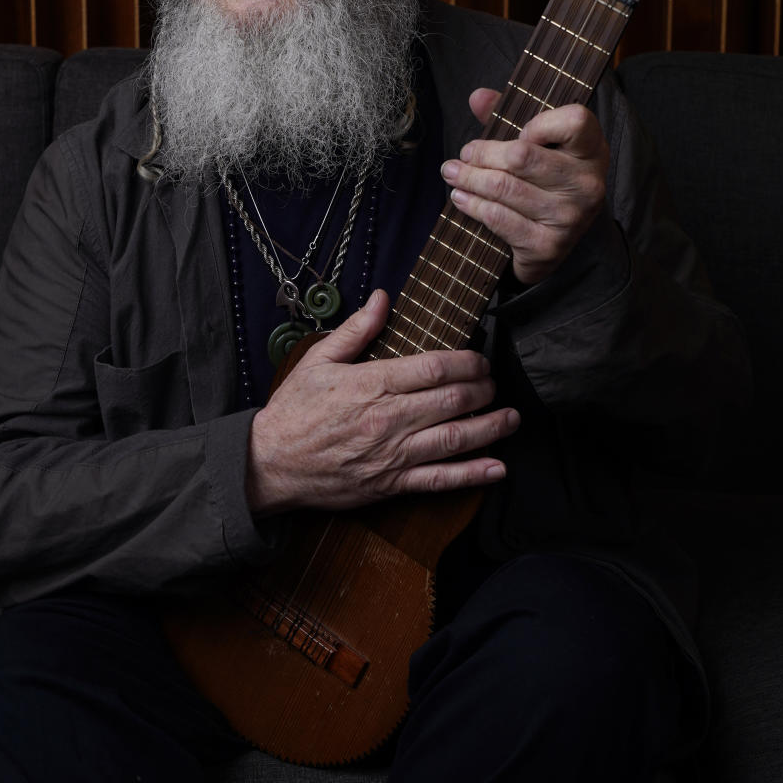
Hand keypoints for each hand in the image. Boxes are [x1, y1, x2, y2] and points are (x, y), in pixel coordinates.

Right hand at [246, 291, 517, 515]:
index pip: (433, 369)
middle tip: (495, 383)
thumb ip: (356, 330)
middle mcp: (388, 419)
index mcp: (372, 384)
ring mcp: (392, 454)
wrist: (270, 462)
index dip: (465, 362)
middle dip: (483, 390)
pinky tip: (498, 468)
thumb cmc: (294, 411)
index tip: (480, 359)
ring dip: (490, 427)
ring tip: (512, 417)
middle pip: (451, 401)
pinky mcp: (391, 483)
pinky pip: (439, 480)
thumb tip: (383, 299)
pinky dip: (472, 475)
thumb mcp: (318, 360)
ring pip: (454, 439)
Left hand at [441, 93, 608, 285]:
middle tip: (463, 155)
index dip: (542, 124)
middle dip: (483, 154)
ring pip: (505, 187)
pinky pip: (500, 218)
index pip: (576, 122)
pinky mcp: (548, 245)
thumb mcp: (536, 146)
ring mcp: (570, 217)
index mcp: (592, 151)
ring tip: (452, 173)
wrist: (554, 241)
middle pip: (523, 156)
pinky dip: (474, 205)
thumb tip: (478, 97)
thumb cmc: (543, 181)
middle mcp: (587, 183)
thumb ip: (508, 117)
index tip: (519, 133)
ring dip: (470, 178)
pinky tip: (461, 197)